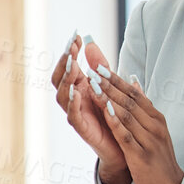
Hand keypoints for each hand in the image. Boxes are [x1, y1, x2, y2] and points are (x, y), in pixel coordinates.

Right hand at [52, 34, 127, 183]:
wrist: (123, 147)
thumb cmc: (114, 116)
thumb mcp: (108, 85)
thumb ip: (99, 66)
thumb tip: (90, 42)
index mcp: (79, 88)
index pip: (68, 67)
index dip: (69, 52)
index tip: (76, 36)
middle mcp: (74, 100)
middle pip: (60, 79)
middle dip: (64, 62)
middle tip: (70, 47)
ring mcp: (76, 114)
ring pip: (62, 96)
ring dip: (67, 80)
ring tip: (73, 64)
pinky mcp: (82, 129)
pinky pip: (73, 115)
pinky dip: (73, 103)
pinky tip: (77, 91)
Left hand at [88, 66, 183, 183]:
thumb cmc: (159, 160)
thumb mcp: (154, 132)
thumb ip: (143, 111)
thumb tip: (133, 85)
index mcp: (156, 119)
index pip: (135, 94)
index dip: (117, 80)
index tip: (101, 67)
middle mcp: (154, 126)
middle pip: (130, 100)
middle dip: (110, 84)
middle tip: (93, 69)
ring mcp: (149, 140)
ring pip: (127, 114)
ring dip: (109, 98)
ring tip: (93, 85)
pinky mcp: (142, 155)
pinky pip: (127, 135)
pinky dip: (115, 122)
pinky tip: (104, 111)